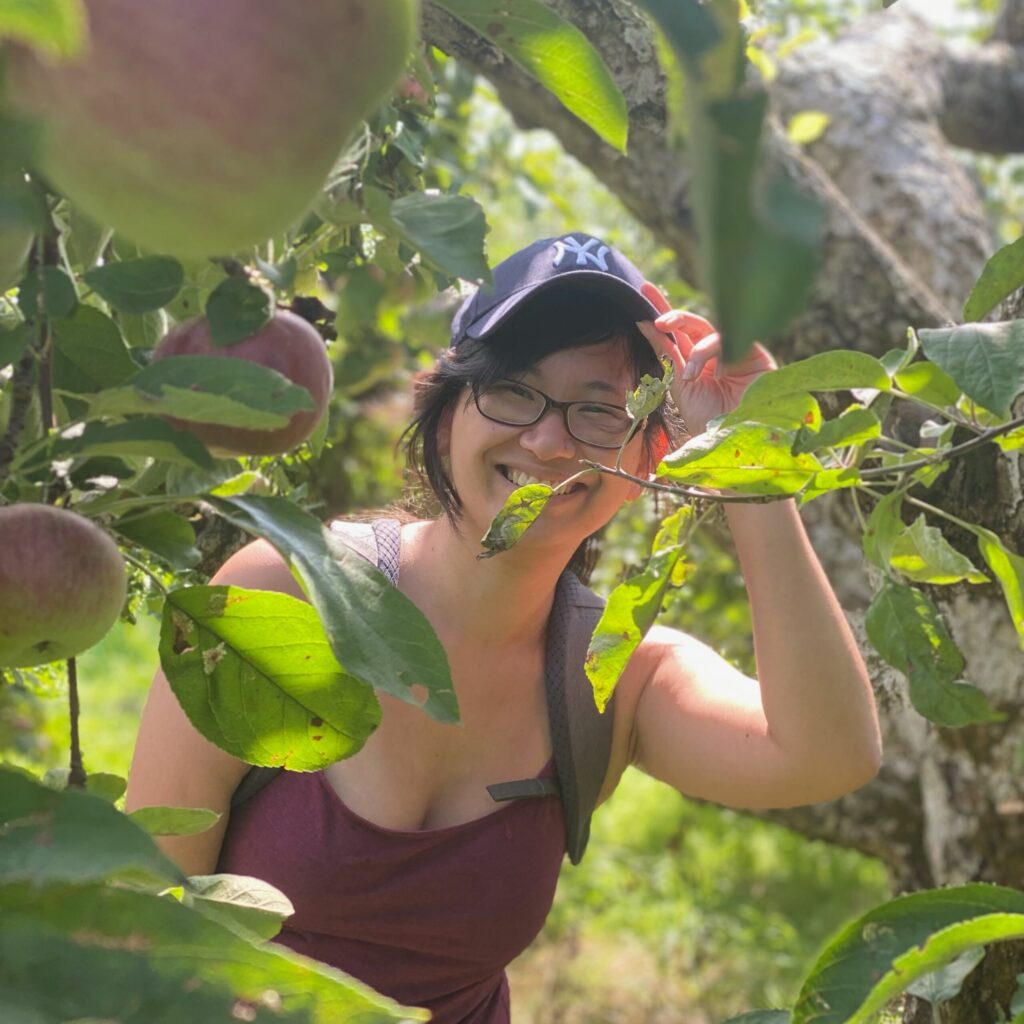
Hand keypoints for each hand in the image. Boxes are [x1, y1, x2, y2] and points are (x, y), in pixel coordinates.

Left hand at [636, 282, 775, 435]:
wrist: (735, 441)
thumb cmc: (708, 422)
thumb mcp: (680, 387)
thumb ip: (668, 356)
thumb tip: (645, 325)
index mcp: (695, 366)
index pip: (676, 336)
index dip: (660, 318)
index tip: (641, 296)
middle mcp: (713, 356)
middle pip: (691, 324)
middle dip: (671, 312)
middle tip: (652, 304)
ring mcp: (733, 352)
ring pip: (707, 329)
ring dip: (695, 347)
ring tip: (689, 377)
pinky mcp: (753, 353)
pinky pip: (728, 339)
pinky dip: (714, 353)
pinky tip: (712, 375)